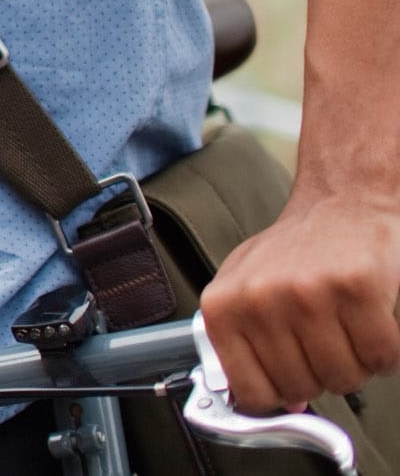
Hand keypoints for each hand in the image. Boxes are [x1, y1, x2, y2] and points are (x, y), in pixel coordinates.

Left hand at [200, 188, 399, 411]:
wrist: (341, 203)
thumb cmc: (294, 252)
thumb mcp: (249, 291)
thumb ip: (250, 347)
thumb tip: (278, 404)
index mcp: (224, 305)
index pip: (250, 391)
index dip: (277, 397)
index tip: (290, 385)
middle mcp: (260, 299)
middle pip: (301, 388)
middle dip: (319, 376)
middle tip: (324, 343)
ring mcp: (308, 293)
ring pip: (343, 378)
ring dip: (355, 364)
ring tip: (346, 328)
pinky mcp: (357, 288)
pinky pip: (382, 357)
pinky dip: (385, 352)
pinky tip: (371, 322)